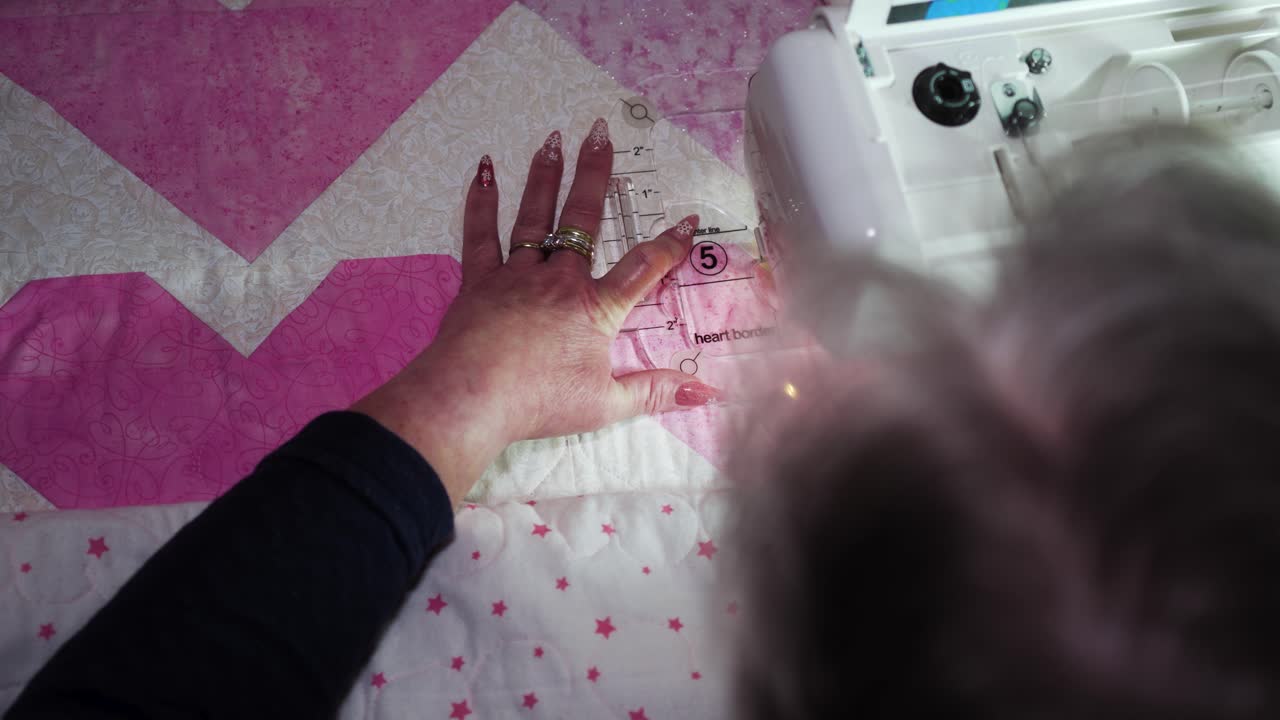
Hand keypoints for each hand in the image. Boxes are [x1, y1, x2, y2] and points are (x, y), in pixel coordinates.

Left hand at [353, 118, 719, 505]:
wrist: (470, 399)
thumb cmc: (539, 403)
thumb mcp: (606, 405)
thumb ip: (656, 393)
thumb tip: (706, 391)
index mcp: (594, 308)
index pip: (644, 268)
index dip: (670, 245)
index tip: (687, 220)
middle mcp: (558, 280)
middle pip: (583, 218)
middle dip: (596, 174)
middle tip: (600, 134)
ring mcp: (516, 275)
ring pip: (535, 215)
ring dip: (546, 176)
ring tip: (553, 139)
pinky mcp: (479, 281)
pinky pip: (481, 234)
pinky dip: (482, 201)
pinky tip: (484, 170)